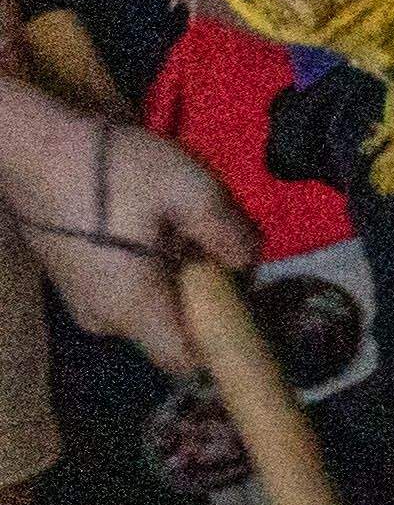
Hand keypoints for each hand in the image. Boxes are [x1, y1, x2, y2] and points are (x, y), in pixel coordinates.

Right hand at [16, 113, 249, 374]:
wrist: (32, 144)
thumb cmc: (111, 171)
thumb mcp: (191, 191)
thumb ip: (229, 234)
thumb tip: (249, 262)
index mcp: (132, 310)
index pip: (186, 360)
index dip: (223, 340)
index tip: (247, 300)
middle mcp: (103, 319)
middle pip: (172, 330)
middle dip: (204, 296)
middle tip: (218, 246)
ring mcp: (81, 300)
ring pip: (150, 306)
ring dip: (177, 277)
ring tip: (185, 228)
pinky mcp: (72, 278)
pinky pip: (125, 289)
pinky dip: (150, 267)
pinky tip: (155, 226)